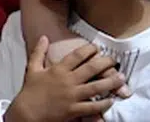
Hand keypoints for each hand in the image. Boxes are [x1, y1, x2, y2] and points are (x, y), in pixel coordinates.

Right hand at [4, 37, 122, 121]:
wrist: (28, 112)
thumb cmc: (30, 90)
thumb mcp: (32, 68)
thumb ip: (38, 52)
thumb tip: (43, 37)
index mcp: (57, 70)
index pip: (76, 56)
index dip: (88, 50)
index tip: (97, 47)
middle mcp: (67, 81)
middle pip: (90, 69)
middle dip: (104, 63)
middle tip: (114, 60)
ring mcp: (72, 96)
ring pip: (96, 87)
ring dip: (110, 82)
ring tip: (121, 78)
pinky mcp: (74, 110)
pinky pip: (93, 106)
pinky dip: (103, 104)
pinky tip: (111, 100)